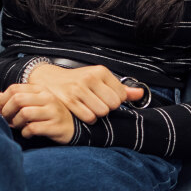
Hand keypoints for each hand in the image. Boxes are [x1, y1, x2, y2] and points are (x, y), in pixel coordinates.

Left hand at [0, 83, 75, 142]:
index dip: (3, 100)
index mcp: (40, 89)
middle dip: (7, 112)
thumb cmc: (50, 115)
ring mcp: (53, 111)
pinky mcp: (55, 126)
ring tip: (18, 127)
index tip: (1, 111)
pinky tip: (27, 133)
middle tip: (7, 120)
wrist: (73, 128)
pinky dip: (25, 133)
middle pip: (17, 99)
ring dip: (16, 123)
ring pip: (24, 114)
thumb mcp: (34, 103)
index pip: (14, 88)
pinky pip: (32, 128)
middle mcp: (47, 98)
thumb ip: (15, 98)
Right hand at [27, 63, 143, 117]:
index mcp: (100, 71)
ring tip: (90, 108)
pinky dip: (88, 119)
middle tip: (98, 104)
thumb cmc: (77, 81)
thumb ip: (121, 89)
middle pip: (113, 105)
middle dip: (107, 108)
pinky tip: (83, 112)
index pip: (121, 95)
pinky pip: (88, 117)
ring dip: (98, 114)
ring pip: (102, 112)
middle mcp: (90, 78)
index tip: (106, 98)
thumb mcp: (100, 80)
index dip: (115, 101)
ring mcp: (78, 89)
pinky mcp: (69, 100)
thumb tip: (141, 94)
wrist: (49, 80)